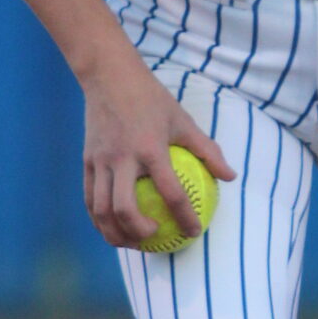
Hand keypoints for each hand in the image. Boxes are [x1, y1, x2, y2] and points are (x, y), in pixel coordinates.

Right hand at [82, 49, 234, 247]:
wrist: (108, 76)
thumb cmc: (151, 98)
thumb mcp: (183, 120)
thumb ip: (207, 150)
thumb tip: (230, 177)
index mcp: (151, 148)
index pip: (171, 192)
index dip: (185, 217)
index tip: (194, 232)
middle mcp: (123, 158)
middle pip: (124, 209)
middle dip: (140, 233)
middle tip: (155, 237)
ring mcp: (101, 161)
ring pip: (101, 210)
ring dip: (116, 233)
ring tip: (132, 242)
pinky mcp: (87, 161)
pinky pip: (89, 199)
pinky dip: (99, 220)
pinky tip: (112, 228)